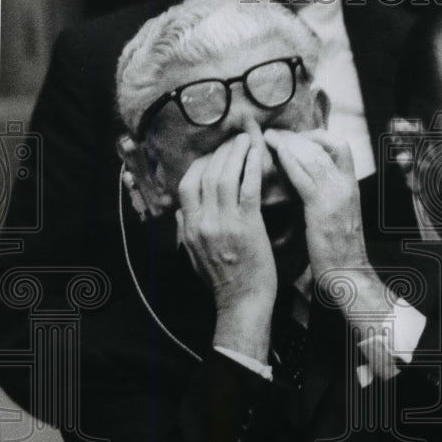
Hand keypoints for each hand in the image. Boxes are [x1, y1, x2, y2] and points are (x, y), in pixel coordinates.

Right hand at [177, 135, 275, 360]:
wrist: (242, 302)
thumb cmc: (224, 282)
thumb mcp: (195, 256)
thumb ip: (187, 231)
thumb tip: (182, 212)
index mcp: (190, 228)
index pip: (187, 184)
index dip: (201, 164)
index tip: (214, 156)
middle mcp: (202, 222)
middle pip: (206, 174)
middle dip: (220, 153)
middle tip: (234, 141)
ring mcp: (224, 223)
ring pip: (225, 175)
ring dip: (236, 153)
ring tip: (246, 139)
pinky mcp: (247, 225)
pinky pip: (247, 187)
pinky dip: (252, 166)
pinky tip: (258, 154)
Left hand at [264, 129, 368, 278]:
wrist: (350, 275)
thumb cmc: (339, 252)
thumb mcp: (336, 217)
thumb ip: (324, 198)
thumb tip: (306, 185)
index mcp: (350, 187)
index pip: (339, 147)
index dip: (317, 137)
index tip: (296, 138)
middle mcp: (346, 186)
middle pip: (324, 145)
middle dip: (298, 136)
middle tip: (275, 133)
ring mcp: (336, 196)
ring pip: (313, 156)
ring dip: (289, 143)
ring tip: (269, 138)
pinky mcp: (322, 209)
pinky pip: (304, 177)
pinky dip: (289, 161)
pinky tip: (275, 154)